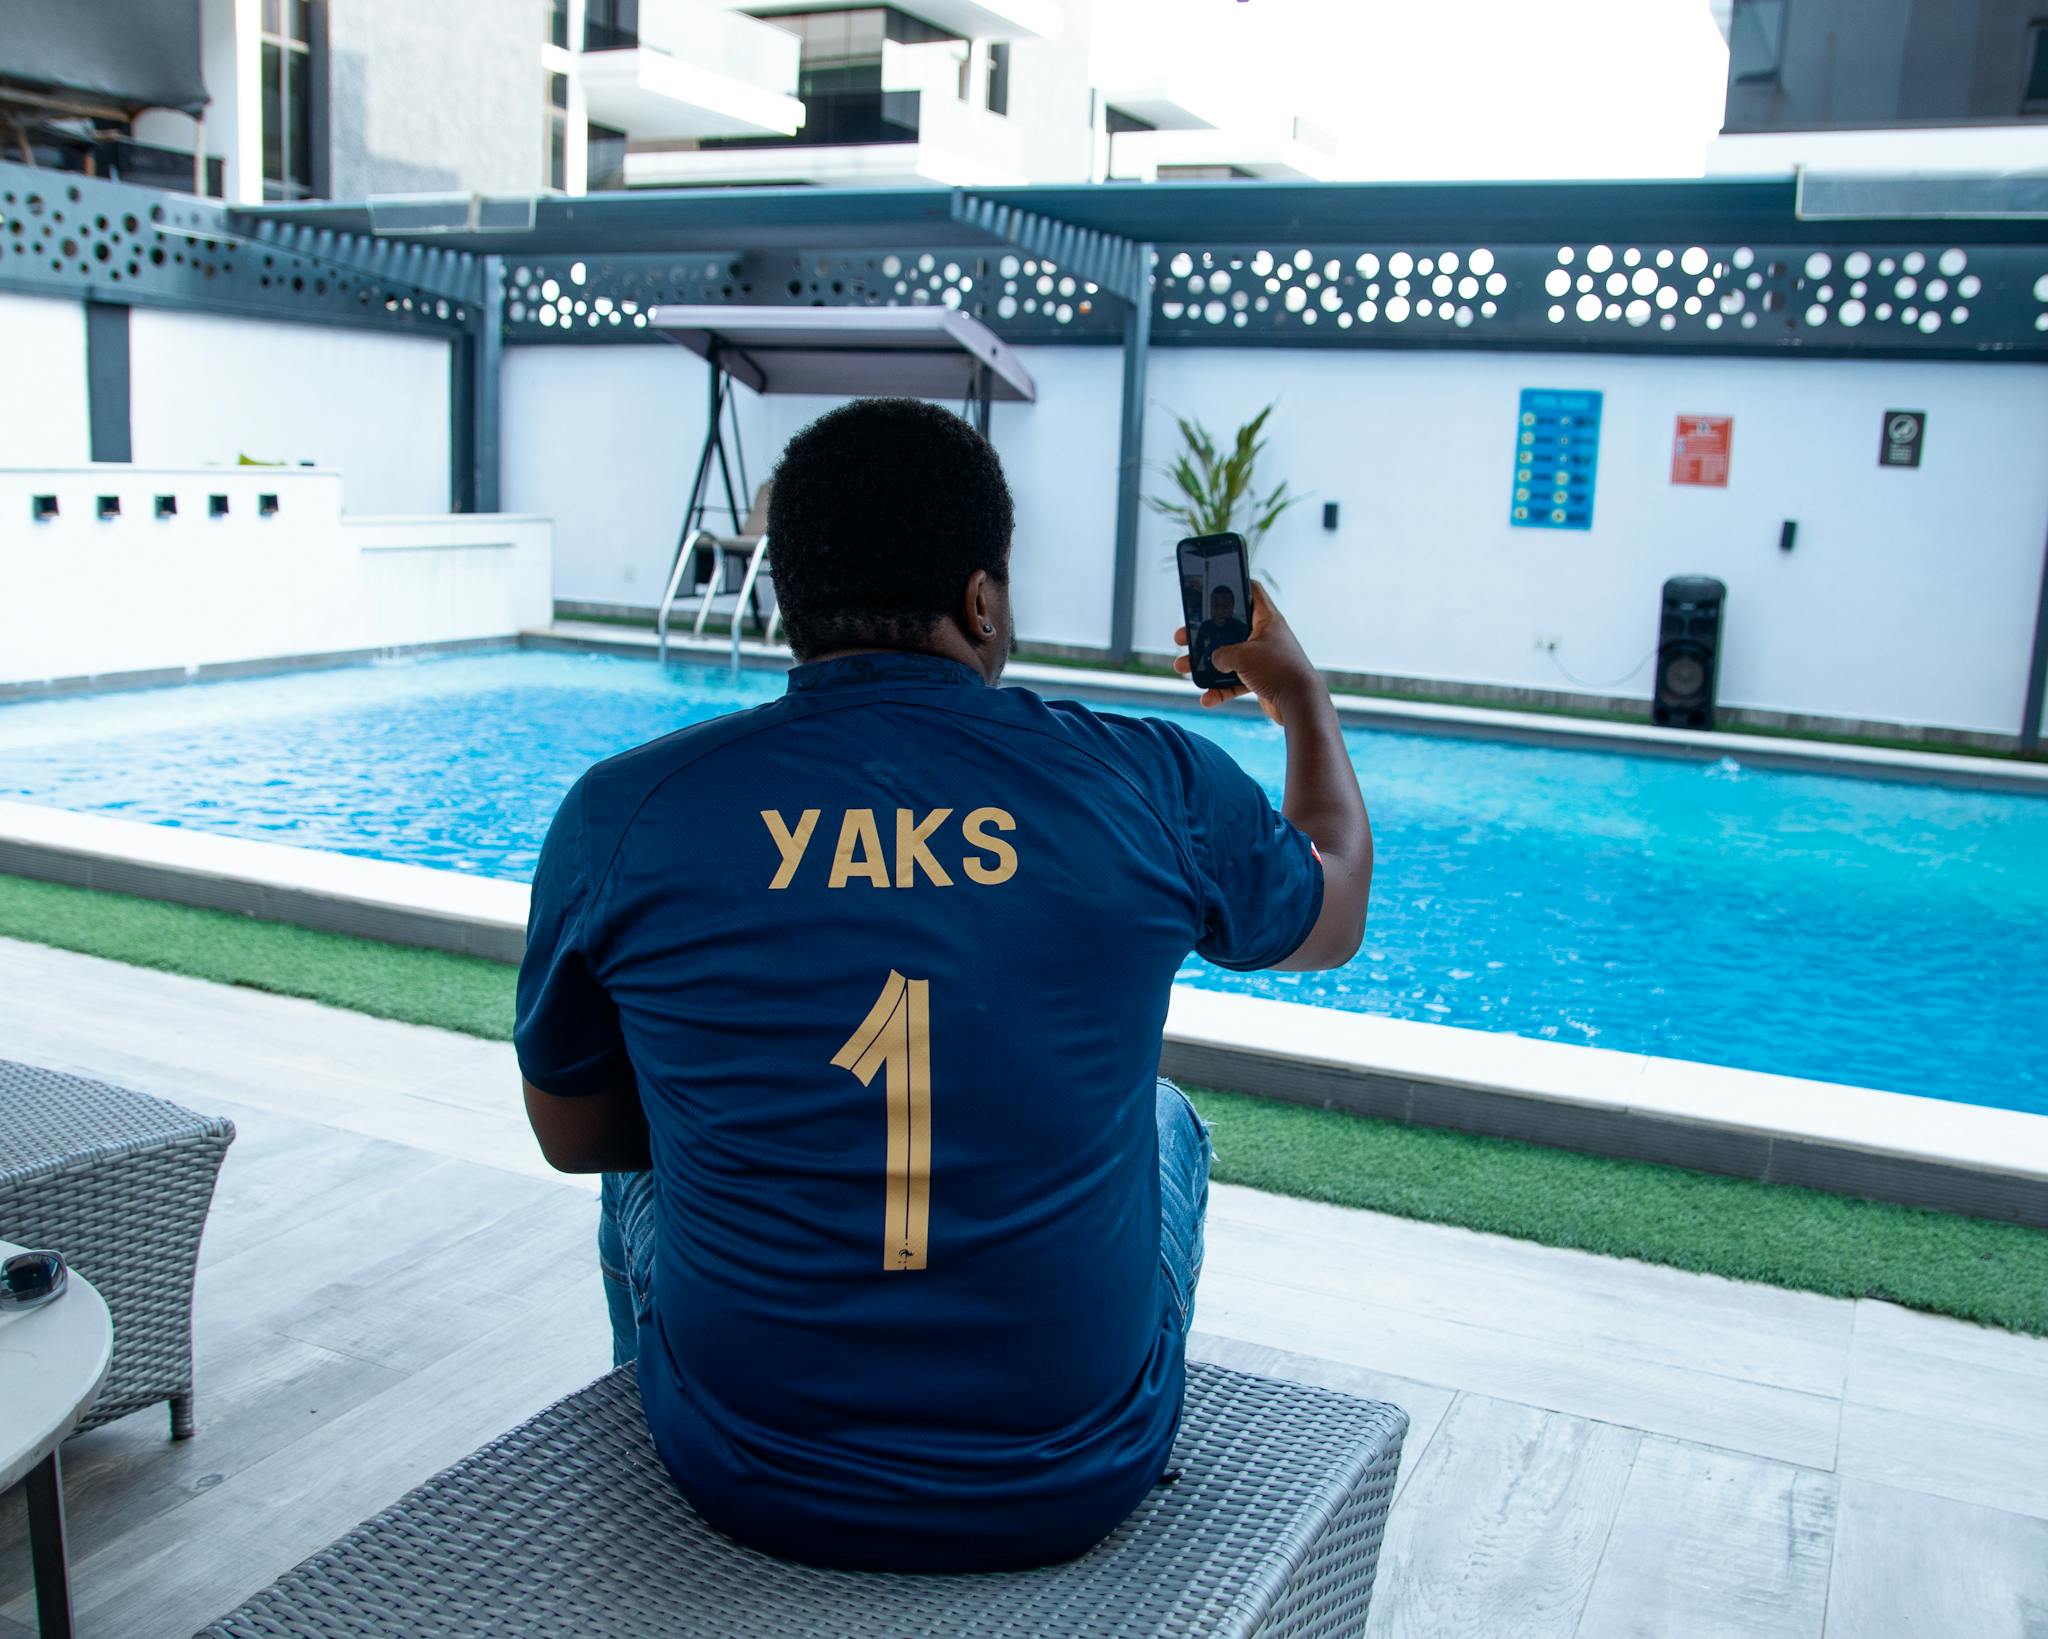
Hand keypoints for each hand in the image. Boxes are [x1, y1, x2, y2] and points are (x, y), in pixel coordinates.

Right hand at [1173, 582, 1320, 725]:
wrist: (1299, 703)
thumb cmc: (1277, 670)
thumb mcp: (1242, 656)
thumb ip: (1221, 654)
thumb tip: (1214, 660)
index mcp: (1266, 619)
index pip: (1251, 591)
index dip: (1234, 584)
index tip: (1214, 587)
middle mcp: (1265, 636)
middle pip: (1229, 628)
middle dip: (1204, 634)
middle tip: (1183, 636)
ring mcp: (1262, 658)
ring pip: (1228, 657)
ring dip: (1205, 664)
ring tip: (1183, 667)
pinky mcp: (1260, 679)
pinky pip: (1235, 681)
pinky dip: (1220, 689)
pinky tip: (1206, 698)